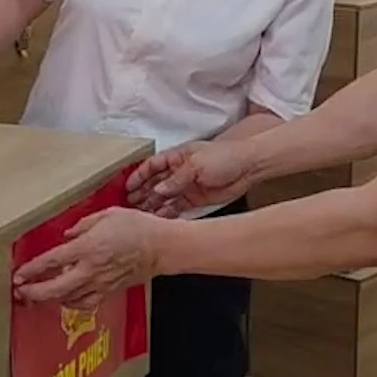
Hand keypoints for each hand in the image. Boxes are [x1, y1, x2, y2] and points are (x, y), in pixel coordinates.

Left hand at [12, 208, 164, 310]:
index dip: (32, 270)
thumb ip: (83, 225)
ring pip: (68, 299)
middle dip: (34, 292)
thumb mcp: (107, 215)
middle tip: (21, 291)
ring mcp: (100, 283)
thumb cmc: (138, 228)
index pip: (52, 261)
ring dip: (50, 299)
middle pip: (55, 288)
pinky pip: (85, 303)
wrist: (161, 247)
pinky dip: (71, 303)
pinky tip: (65, 299)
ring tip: (38, 296)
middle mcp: (91, 269)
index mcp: (88, 247)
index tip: (19, 274)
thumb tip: (68, 235)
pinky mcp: (109, 291)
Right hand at [125, 141, 253, 217]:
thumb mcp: (196, 164)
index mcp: (177, 157)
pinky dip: (168, 213)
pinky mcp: (196, 199)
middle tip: (130, 204)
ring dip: (153, 205)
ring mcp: (187, 186)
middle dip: (142, 192)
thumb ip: (175, 179)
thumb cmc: (225, 156)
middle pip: (155, 183)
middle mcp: (180, 172)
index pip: (152, 165)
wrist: (248, 167)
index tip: (128, 186)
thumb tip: (157, 190)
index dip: (139, 175)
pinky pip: (177, 207)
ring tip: (140, 215)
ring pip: (165, 197)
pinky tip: (159, 220)